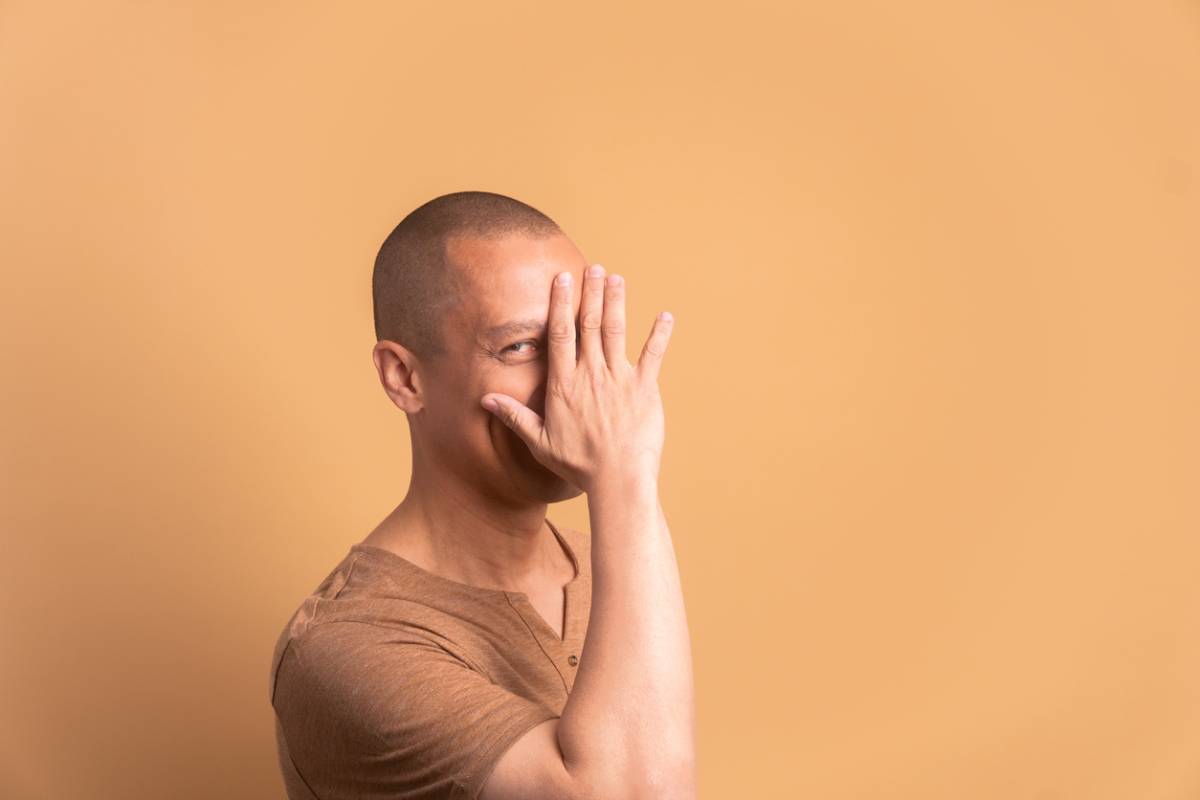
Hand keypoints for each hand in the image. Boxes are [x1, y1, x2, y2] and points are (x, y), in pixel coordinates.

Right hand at [480, 264, 673, 494]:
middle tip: (592, 267)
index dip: (561, 304)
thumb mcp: (540, 442)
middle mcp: (591, 375)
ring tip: (616, 278)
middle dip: (590, 293)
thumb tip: (485, 400)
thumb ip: (515, 417)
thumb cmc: (578, 465)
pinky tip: (665, 316)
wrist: (617, 479)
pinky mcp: (645, 389)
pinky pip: (654, 356)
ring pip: (616, 332)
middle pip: (589, 325)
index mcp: (564, 385)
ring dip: (617, 303)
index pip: (561, 335)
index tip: (561, 280)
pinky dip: (659, 335)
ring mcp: (620, 380)